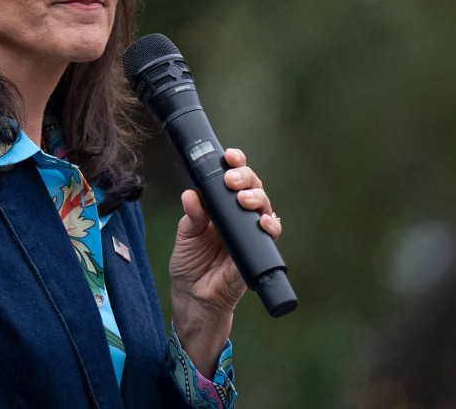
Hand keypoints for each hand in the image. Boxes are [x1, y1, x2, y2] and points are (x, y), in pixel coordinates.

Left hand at [168, 148, 281, 373]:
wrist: (194, 299)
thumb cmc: (190, 265)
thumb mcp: (185, 236)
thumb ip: (191, 216)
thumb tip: (191, 193)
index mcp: (220, 207)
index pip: (232, 179)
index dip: (236, 164)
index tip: (230, 156)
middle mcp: (238, 217)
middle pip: (253, 188)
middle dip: (246, 177)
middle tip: (232, 180)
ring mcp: (250, 234)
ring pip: (264, 207)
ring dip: (257, 198)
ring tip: (243, 199)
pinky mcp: (257, 252)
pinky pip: (270, 235)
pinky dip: (269, 225)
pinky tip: (262, 221)